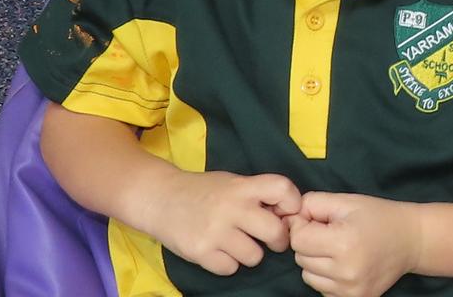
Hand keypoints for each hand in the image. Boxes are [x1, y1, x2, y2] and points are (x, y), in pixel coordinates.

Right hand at [140, 170, 301, 275]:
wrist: (159, 198)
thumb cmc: (204, 191)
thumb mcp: (233, 183)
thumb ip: (258, 195)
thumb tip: (290, 216)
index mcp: (242, 186)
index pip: (282, 189)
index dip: (293, 202)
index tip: (286, 211)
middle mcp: (231, 208)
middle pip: (275, 232)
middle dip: (278, 240)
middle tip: (270, 239)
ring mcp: (215, 231)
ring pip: (255, 257)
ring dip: (250, 254)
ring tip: (237, 242)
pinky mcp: (200, 252)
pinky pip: (230, 268)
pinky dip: (228, 263)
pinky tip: (219, 250)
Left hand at [289, 192, 422, 296]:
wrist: (411, 241)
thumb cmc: (378, 217)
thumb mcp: (346, 201)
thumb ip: (312, 204)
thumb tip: (288, 218)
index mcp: (343, 243)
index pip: (298, 239)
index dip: (303, 225)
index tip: (318, 220)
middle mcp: (346, 271)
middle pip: (301, 258)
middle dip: (310, 243)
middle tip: (332, 232)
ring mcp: (350, 290)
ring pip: (308, 276)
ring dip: (316, 261)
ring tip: (338, 249)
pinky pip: (322, 288)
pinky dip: (327, 276)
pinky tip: (344, 264)